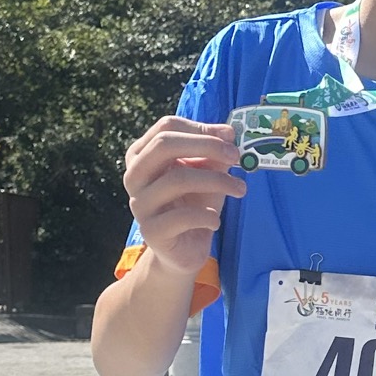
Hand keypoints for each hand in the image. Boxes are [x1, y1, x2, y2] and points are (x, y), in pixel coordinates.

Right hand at [123, 116, 244, 274]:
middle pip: (163, 145)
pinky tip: (216, 221)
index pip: (166, 127)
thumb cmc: (194, 204)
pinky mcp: (152, 232)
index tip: (230, 137)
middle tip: (235, 155)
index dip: (201, 128)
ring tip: (240, 189)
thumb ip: (214, 153)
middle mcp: (135, 177)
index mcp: (142, 155)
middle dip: (206, 145)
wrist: (184, 249)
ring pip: (178, 179)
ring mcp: (140, 204)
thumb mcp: (207, 174)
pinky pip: (184, 216)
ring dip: (218, 181)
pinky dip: (208, 216)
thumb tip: (228, 132)